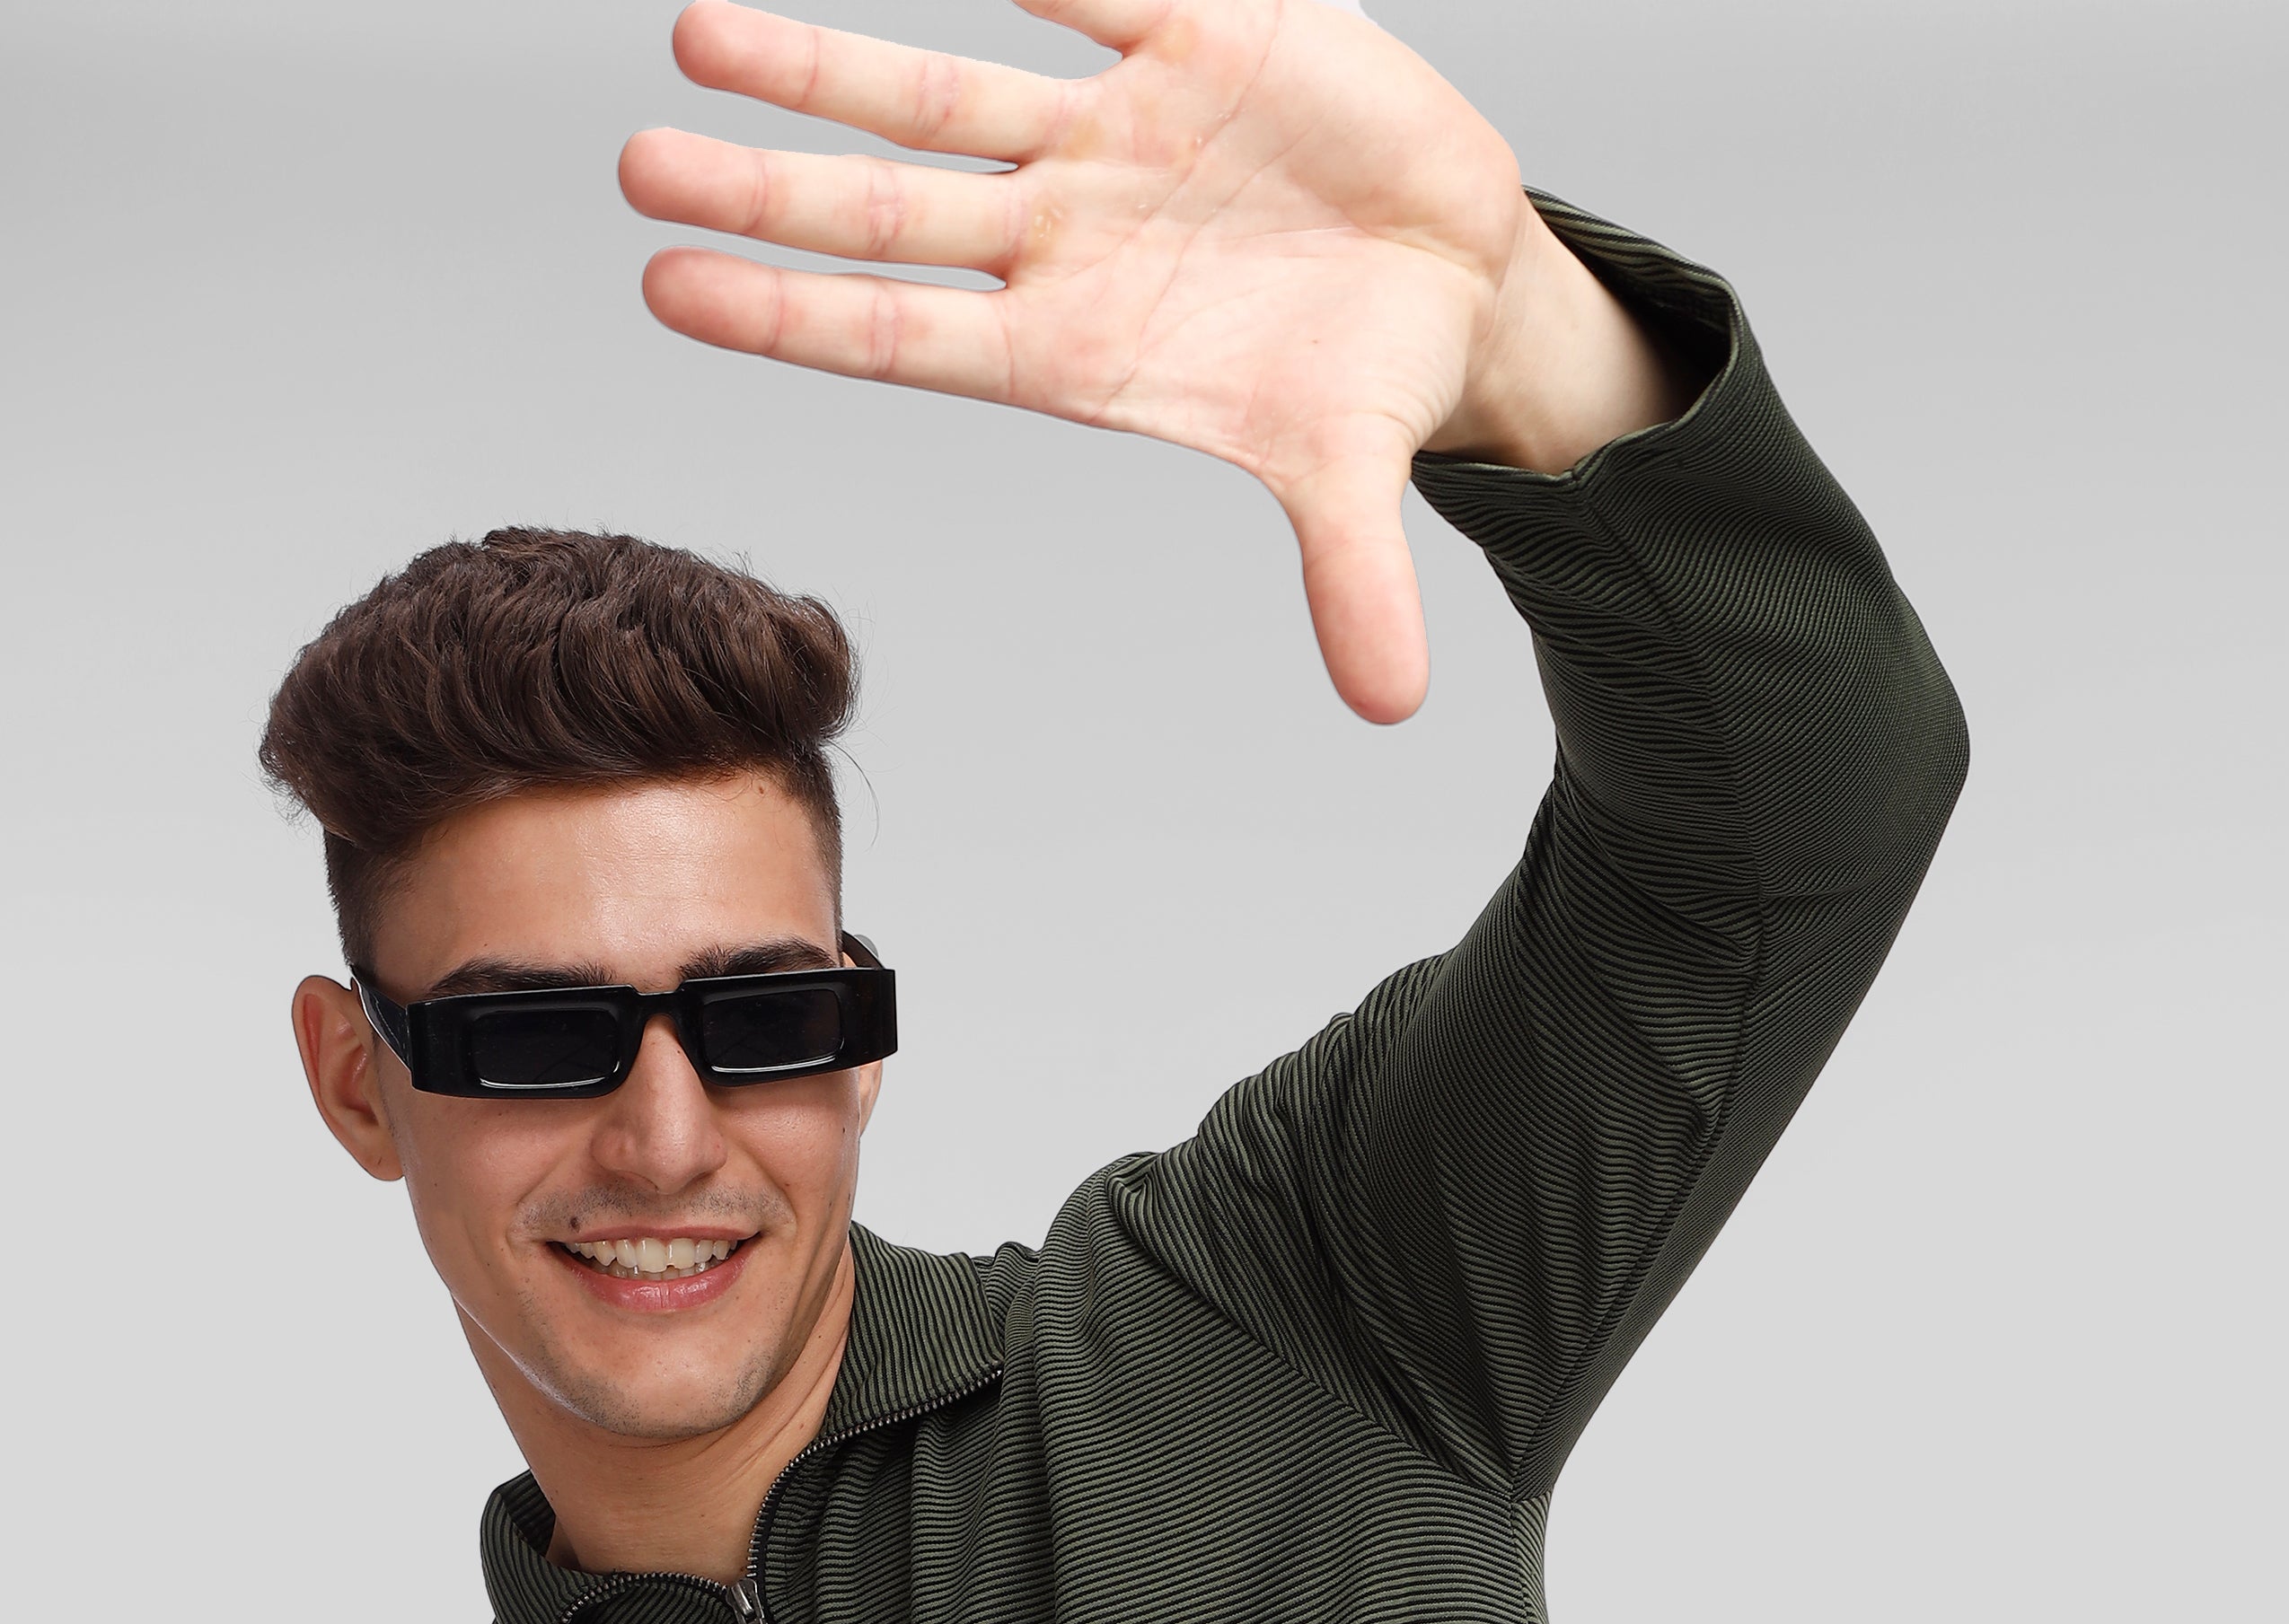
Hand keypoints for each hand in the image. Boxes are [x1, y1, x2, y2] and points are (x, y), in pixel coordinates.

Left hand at [621, 0, 1682, 720]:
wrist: (1455, 271)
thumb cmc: (1370, 374)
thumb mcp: (1355, 471)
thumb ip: (1353, 577)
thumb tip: (1389, 699)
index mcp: (1080, 349)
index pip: (904, 335)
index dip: (790, 315)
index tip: (669, 290)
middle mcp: (1068, 238)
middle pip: (887, 214)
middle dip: (767, 191)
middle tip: (640, 168)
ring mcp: (1114, 137)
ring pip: (938, 93)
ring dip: (823, 68)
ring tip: (696, 34)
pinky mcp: (1194, 33)